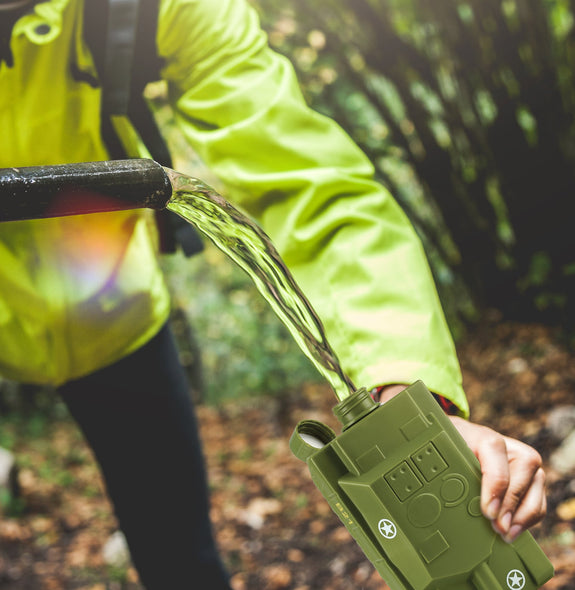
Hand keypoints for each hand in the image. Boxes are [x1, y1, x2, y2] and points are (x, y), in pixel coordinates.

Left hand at [377, 384, 546, 541]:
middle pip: (525, 468)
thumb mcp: (428, 446)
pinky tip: (513, 530)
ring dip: (525, 512)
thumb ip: (416, 457)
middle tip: (498, 528)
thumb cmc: (434, 443)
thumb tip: (387, 472)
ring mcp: (515, 458)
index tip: (486, 512)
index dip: (494, 483)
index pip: (494, 450)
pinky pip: (535, 494)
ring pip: (535, 482)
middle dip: (513, 503)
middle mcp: (502, 443)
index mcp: (477, 433)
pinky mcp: (523, 475)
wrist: (444, 434)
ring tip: (506, 534)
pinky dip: (528, 514)